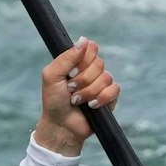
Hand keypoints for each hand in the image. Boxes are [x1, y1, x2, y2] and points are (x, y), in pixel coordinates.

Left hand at [33, 38, 119, 156]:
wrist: (61, 126)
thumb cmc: (53, 101)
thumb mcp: (51, 76)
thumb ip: (66, 57)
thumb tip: (84, 40)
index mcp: (78, 61)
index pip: (91, 47)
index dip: (83, 59)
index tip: (71, 72)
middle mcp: (91, 70)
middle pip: (99, 63)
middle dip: (82, 80)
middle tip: (70, 90)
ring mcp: (102, 83)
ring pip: (106, 77)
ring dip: (88, 92)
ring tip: (77, 101)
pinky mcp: (110, 97)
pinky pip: (114, 90)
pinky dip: (101, 99)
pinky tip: (91, 106)